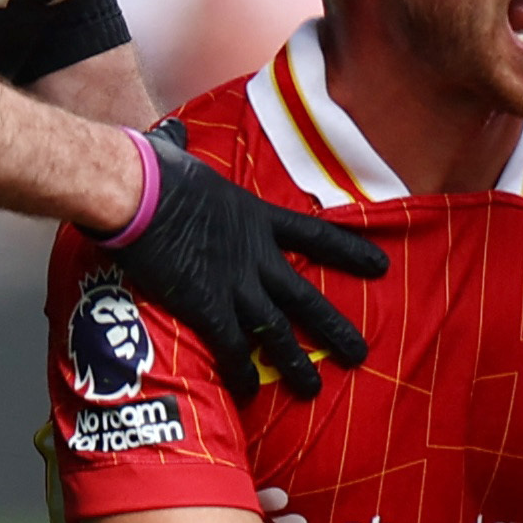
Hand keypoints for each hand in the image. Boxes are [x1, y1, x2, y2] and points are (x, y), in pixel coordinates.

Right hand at [107, 133, 386, 400]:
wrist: (141, 194)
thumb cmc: (155, 170)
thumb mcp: (178, 153)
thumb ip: (181, 145)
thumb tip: (171, 130)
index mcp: (255, 217)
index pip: (315, 235)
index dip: (349, 252)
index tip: (381, 266)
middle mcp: (254, 256)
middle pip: (304, 297)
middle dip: (334, 327)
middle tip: (360, 353)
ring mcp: (233, 284)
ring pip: (275, 332)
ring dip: (295, 362)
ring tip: (313, 388)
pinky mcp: (206, 307)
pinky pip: (231, 347)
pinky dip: (240, 371)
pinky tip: (248, 392)